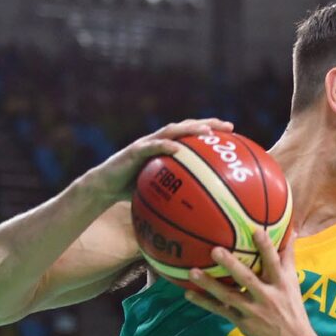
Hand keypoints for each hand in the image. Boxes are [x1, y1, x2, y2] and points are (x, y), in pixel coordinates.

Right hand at [85, 118, 233, 202]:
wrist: (103, 188)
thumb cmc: (133, 191)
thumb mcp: (160, 192)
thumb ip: (178, 193)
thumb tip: (204, 212)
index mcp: (167, 148)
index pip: (193, 135)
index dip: (212, 130)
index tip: (232, 132)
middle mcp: (159, 142)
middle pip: (187, 127)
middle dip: (208, 124)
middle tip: (229, 127)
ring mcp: (146, 144)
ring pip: (171, 131)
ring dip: (190, 129)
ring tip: (206, 132)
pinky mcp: (133, 151)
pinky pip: (151, 147)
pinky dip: (165, 146)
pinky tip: (178, 149)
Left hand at [184, 229, 317, 335]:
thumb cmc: (292, 308)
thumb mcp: (293, 283)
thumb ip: (289, 257)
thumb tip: (291, 230)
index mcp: (281, 284)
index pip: (274, 263)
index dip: (266, 247)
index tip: (256, 231)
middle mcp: (266, 297)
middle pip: (247, 279)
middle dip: (231, 265)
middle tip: (215, 250)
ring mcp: (252, 311)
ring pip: (229, 296)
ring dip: (210, 284)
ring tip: (192, 272)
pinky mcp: (241, 322)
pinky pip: (220, 310)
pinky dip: (204, 303)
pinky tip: (189, 294)